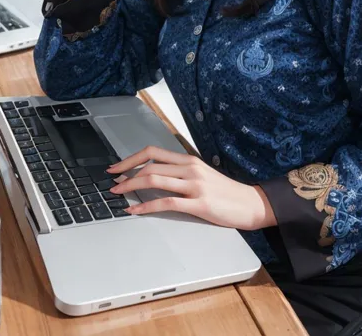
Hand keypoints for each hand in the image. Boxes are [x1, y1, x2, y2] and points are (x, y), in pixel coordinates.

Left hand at [106, 146, 276, 230]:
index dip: (131, 158)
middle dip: (125, 172)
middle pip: (150, 164)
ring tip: (117, 194)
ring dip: (131, 186)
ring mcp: (194, 184)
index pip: (153, 152)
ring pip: (155, 179)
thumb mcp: (201, 175)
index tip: (116, 166)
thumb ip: (180, 173)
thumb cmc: (225, 192)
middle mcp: (190, 168)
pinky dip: (146, 206)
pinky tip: (136, 210)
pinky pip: (166, 202)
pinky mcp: (198, 203)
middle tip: (111, 181)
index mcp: (189, 160)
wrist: (250, 203)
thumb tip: (154, 176)